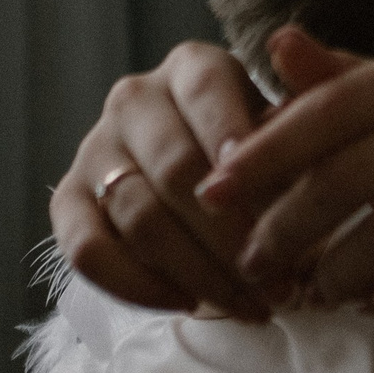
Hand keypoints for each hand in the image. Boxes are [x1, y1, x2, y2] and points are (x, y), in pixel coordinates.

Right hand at [51, 43, 272, 317]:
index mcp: (192, 66)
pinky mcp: (68, 202)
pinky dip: (137, 286)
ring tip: (251, 306)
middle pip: (175, 167)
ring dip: (198, 273)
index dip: (232, 136)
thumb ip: (306, 103)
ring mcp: (95, 149)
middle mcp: (135, 99)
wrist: (220, 190)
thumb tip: (295, 90)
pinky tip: (187, 304)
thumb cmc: (270, 152)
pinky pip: (86, 251)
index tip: (264, 188)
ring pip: (139, 216)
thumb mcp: (296, 123)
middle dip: (231, 234)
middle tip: (280, 283)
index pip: (207, 90)